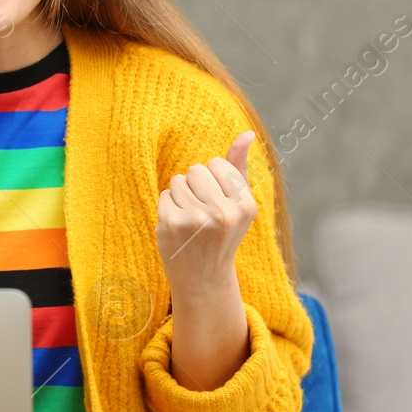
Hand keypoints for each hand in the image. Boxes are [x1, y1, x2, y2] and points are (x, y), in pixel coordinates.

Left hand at [155, 131, 257, 299]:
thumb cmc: (221, 235)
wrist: (203, 278)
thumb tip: (246, 133)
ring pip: (178, 180)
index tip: (217, 204)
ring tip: (190, 220)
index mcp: (245, 206)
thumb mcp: (238, 204)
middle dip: (195, 186)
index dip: (213, 180)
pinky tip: (178, 227)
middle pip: (196, 169)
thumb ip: (239, 167)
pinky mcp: (172, 224)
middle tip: (202, 213)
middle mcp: (223, 213)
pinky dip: (168, 207)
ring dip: (180, 196)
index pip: (217, 164)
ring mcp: (196, 219)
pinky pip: (164, 195)